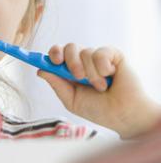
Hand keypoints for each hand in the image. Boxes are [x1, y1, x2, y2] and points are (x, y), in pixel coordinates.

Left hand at [37, 43, 160, 137]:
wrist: (121, 115)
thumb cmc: (98, 109)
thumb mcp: (71, 100)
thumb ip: (57, 84)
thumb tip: (41, 70)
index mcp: (71, 70)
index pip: (58, 53)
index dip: (53, 53)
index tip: (54, 61)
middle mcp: (84, 61)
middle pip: (69, 47)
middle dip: (70, 62)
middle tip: (78, 77)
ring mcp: (98, 57)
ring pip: (85, 52)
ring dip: (91, 73)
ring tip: (100, 87)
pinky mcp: (114, 54)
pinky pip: (100, 52)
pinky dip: (102, 68)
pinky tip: (110, 77)